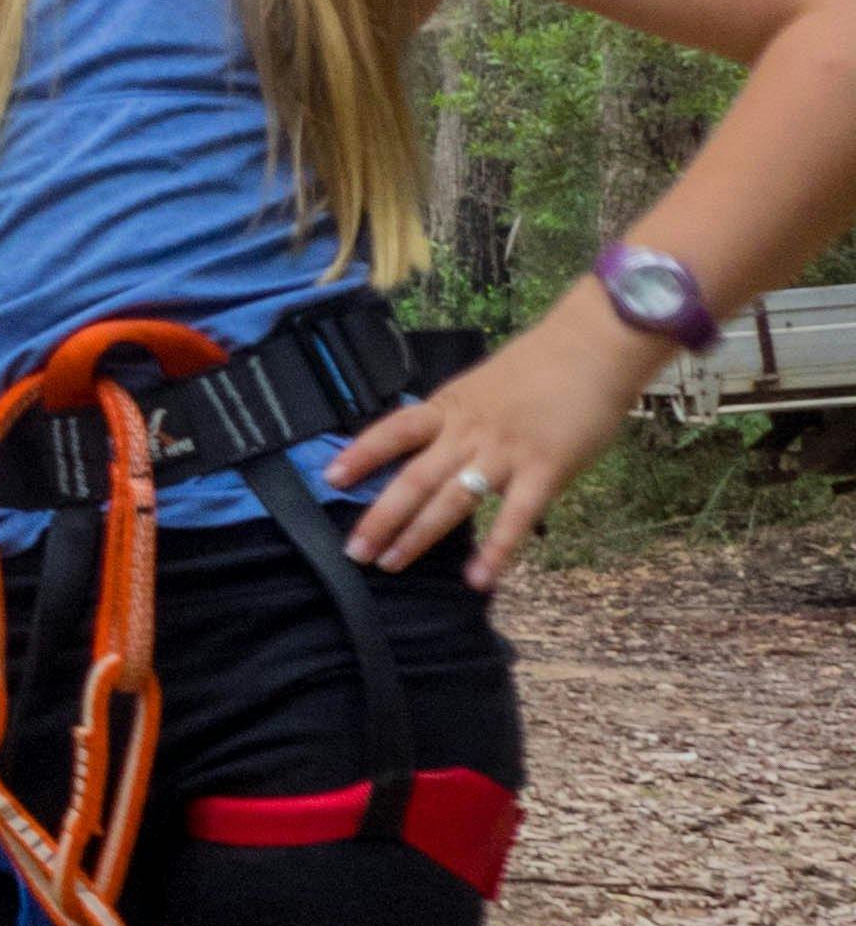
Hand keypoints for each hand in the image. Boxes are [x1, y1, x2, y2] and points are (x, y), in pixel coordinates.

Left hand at [330, 288, 657, 589]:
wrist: (594, 346)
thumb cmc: (540, 366)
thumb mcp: (480, 387)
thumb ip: (455, 419)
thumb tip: (426, 446)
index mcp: (450, 408)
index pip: (395, 430)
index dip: (361, 453)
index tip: (331, 479)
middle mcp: (469, 432)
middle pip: (415, 477)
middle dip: (381, 516)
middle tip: (354, 549)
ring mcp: (505, 453)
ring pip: (452, 500)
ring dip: (419, 535)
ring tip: (391, 563)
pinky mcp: (545, 471)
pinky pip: (515, 518)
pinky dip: (497, 551)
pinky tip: (478, 579)